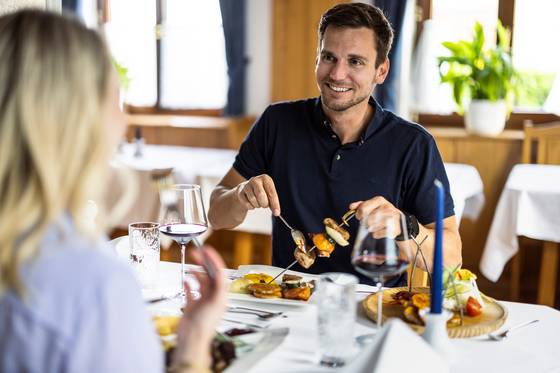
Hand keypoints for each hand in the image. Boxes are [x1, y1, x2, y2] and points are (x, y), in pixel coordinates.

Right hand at [173, 246, 226, 368]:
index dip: (213, 260)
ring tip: (191, 265)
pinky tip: (185, 280)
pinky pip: (191, 292)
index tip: (207, 250)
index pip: (218, 273)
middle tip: (197, 253)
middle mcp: (212, 297)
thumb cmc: (204, 326)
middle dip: (204, 263)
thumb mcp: (215, 303)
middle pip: (209, 275)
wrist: (192, 340)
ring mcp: (202, 301)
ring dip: (196, 272)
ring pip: (201, 282)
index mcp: (220, 296)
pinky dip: (188, 284)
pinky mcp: (192, 307)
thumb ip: (218, 287)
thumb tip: (219, 273)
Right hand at [235, 174, 280, 215]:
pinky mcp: (239, 192)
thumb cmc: (261, 193)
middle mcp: (255, 180)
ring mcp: (246, 185)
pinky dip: (250, 207)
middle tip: (264, 205)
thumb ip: (273, 203)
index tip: (277, 213)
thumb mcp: (269, 195)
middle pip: (260, 195)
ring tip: (258, 202)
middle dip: (264, 203)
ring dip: (257, 205)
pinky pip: (246, 203)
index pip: (271, 192)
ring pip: (253, 200)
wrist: (246, 192)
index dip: (274, 203)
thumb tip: (276, 212)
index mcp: (265, 178)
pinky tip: (251, 203)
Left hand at [349, 196, 402, 238]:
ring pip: (372, 227)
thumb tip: (351, 206)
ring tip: (373, 226)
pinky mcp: (394, 229)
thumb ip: (360, 205)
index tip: (359, 217)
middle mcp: (387, 207)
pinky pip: (378, 234)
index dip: (358, 215)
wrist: (397, 219)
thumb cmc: (381, 212)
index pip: (363, 209)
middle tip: (367, 223)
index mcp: (379, 200)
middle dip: (364, 222)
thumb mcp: (371, 205)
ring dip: (370, 228)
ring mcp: (392, 218)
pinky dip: (376, 234)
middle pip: (367, 219)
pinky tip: (378, 231)